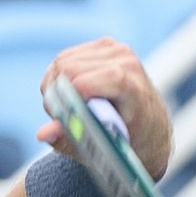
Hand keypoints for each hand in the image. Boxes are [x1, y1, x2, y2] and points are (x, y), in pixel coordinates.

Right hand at [37, 38, 171, 180]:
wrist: (152, 128)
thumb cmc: (128, 144)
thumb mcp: (102, 151)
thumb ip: (70, 140)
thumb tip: (43, 133)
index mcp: (133, 90)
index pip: (88, 81)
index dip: (66, 96)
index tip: (60, 117)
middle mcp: (126, 62)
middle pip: (68, 69)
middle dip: (57, 94)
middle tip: (61, 116)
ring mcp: (116, 49)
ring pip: (63, 61)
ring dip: (55, 86)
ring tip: (68, 107)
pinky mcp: (104, 45)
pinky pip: (66, 57)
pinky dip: (59, 77)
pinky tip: (70, 93)